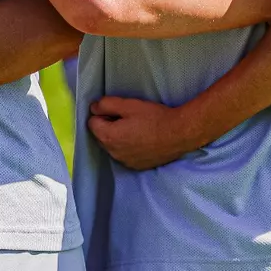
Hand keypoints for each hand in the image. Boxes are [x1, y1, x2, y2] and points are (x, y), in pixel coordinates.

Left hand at [87, 96, 201, 170]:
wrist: (179, 134)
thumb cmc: (154, 118)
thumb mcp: (128, 105)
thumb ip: (106, 104)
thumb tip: (93, 107)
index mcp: (108, 137)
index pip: (92, 123)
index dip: (103, 113)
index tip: (117, 111)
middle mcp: (113, 153)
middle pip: (101, 136)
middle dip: (109, 126)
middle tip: (128, 117)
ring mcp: (125, 161)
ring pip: (113, 146)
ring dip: (119, 137)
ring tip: (137, 128)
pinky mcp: (137, 166)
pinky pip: (125, 155)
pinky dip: (129, 147)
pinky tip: (143, 139)